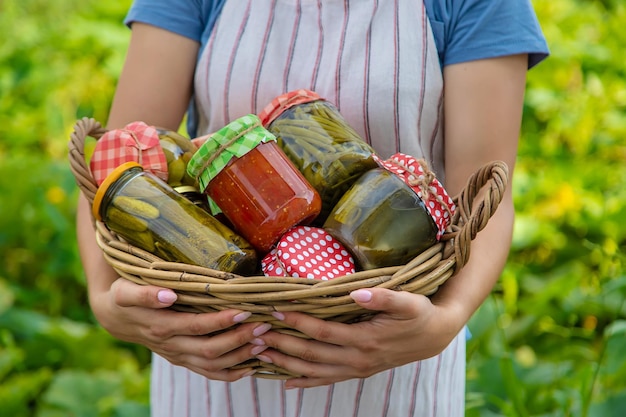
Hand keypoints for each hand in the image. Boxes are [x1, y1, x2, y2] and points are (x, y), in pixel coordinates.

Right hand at [92, 278, 270, 380]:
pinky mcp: (183, 360)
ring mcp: (179, 356)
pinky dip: (231, 373)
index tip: (244, 311)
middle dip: (239, 339)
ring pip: (213, 365)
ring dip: (240, 357)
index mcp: (161, 327)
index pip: (197, 327)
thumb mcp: (126, 290)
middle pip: (210, 350)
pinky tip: (251, 366)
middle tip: (263, 326)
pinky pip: (209, 373)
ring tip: (264, 344)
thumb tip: (168, 295)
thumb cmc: (125, 296)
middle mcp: (172, 346)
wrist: (116, 317)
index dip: (221, 321)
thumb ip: (145, 293)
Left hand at [254, 288, 464, 387]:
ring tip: (260, 355)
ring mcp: (356, 369)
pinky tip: (288, 382)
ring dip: (286, 364)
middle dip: (281, 344)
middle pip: (311, 353)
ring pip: (314, 370)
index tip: (275, 309)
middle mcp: (357, 359)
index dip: (297, 321)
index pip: (322, 331)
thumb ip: (383, 297)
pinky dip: (306, 381)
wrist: (434, 336)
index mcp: (365, 340)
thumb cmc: (419, 313)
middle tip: (255, 334)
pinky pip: (326, 380)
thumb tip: (357, 293)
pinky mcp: (357, 372)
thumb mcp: (408, 301)